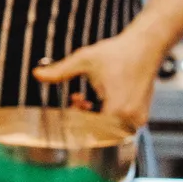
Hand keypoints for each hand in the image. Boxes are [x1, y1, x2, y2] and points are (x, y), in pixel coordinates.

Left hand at [32, 33, 162, 129]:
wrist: (146, 46)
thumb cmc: (118, 52)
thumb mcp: (84, 60)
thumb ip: (60, 71)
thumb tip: (36, 74)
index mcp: (117, 109)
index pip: (91, 132)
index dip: (75, 124)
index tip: (68, 108)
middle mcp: (130, 118)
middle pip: (100, 135)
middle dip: (82, 121)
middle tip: (75, 101)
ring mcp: (138, 119)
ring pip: (109, 132)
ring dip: (93, 120)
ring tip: (84, 100)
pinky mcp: (140, 116)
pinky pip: (119, 127)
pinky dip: (105, 118)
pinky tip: (96, 101)